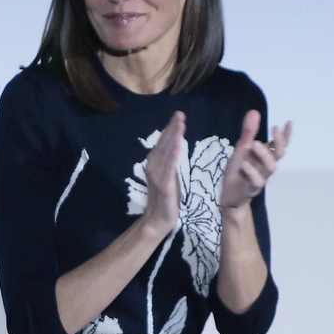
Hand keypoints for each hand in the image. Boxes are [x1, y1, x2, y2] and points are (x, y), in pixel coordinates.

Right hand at [139, 110, 185, 237]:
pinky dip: (173, 154)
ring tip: (180, 122)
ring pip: (166, 151)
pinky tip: (177, 143)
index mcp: (155, 163)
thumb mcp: (169, 176)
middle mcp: (153, 165)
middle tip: (180, 113)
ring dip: (173, 136)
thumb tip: (174, 144)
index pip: (163, 142)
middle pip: (164, 143)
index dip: (171, 128)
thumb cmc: (167, 198)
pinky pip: (169, 166)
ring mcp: (157, 174)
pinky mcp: (164, 184)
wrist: (159, 220)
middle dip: (172, 127)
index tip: (178, 115)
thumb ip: (170, 161)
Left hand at [220, 110, 291, 211]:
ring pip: (270, 167)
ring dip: (265, 155)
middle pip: (279, 154)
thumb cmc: (239, 171)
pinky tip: (245, 164)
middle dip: (279, 141)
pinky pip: (256, 182)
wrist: (229, 194)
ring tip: (255, 144)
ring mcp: (260, 177)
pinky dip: (251, 172)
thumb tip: (254, 111)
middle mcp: (266, 166)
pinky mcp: (251, 188)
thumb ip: (248, 132)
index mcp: (265, 156)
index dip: (286, 135)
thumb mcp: (242, 148)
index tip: (289, 123)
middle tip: (274, 127)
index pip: (280, 145)